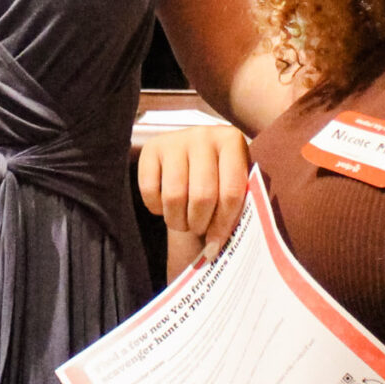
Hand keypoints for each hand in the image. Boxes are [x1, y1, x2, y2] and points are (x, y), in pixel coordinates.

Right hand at [137, 124, 250, 253]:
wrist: (193, 154)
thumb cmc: (218, 176)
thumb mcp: (235, 183)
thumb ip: (235, 209)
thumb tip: (214, 248)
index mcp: (232, 142)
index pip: (231, 192)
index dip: (223, 224)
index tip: (216, 243)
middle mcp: (203, 136)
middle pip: (202, 196)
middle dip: (199, 223)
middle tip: (198, 229)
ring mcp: (175, 140)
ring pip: (174, 196)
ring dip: (177, 220)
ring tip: (183, 221)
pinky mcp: (151, 148)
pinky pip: (149, 190)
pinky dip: (156, 208)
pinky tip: (165, 206)